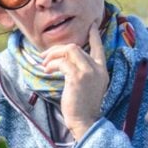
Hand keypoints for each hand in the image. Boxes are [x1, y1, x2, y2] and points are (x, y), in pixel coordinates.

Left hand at [41, 22, 108, 139]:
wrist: (85, 121)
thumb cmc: (82, 106)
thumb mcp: (86, 86)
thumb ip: (81, 72)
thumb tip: (65, 62)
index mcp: (102, 71)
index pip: (99, 48)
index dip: (94, 36)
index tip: (92, 26)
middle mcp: (97, 69)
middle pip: (76, 47)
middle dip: (57, 49)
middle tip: (45, 57)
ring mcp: (89, 72)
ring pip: (69, 50)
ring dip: (53, 55)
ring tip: (45, 65)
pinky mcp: (78, 77)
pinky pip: (62, 62)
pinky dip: (51, 64)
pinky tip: (47, 70)